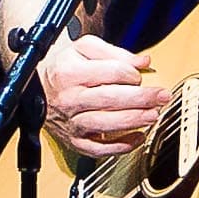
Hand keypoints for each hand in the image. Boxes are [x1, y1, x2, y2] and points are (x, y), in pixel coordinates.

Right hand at [39, 28, 165, 160]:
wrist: (37, 85)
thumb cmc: (64, 66)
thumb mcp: (84, 48)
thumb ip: (115, 52)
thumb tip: (143, 62)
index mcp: (71, 73)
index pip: (111, 73)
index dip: (131, 74)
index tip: (138, 75)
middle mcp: (70, 98)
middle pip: (110, 99)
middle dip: (142, 98)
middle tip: (162, 96)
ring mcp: (71, 121)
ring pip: (105, 124)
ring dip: (134, 121)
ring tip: (153, 115)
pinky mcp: (73, 139)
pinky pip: (97, 149)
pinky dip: (120, 147)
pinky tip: (137, 138)